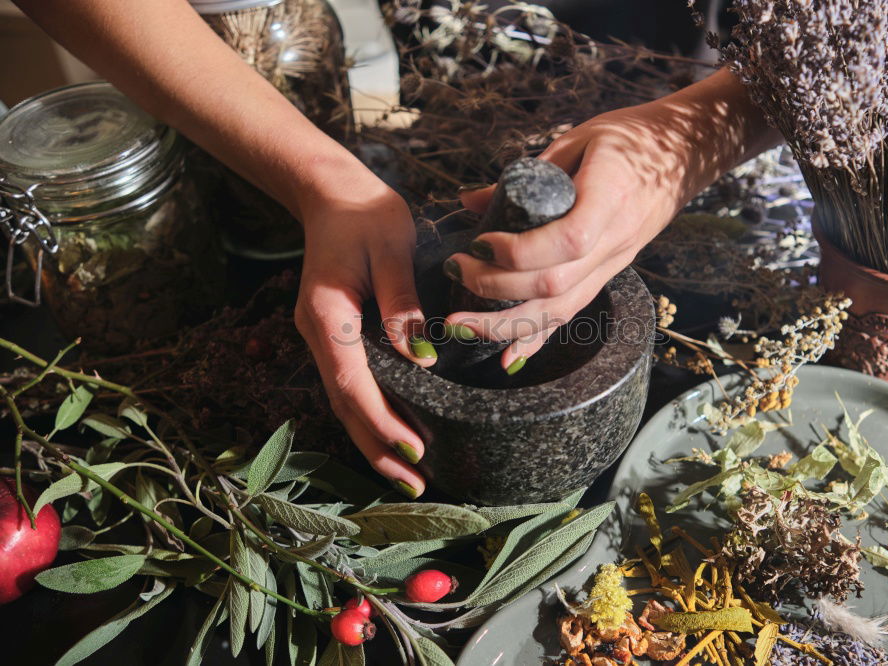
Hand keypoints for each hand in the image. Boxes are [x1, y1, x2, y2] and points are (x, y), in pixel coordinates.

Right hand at [294, 172, 432, 497]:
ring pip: (346, 400)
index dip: (380, 420)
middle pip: (345, 404)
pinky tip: (394, 433)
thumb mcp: (390, 248)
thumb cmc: (367, 214)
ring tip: (407, 474)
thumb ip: (401, 302)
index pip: (351, 382)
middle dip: (376, 447)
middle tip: (414, 483)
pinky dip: (371, 414)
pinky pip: (352, 384)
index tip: (413, 448)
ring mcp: (324, 336)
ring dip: (373, 438)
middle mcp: (318, 332)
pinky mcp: (337, 335)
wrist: (336, 194)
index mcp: (326, 314)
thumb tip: (420, 357)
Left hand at [446, 101, 688, 369]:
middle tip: (455, 272)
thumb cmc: (631, 137)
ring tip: (461, 325)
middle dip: (495, 289)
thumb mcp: (577, 140)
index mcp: (609, 199)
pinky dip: (539, 336)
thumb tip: (469, 203)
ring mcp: (614, 262)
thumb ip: (525, 175)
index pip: (565, 241)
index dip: (518, 251)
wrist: (685, 152)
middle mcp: (614, 241)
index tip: (479, 241)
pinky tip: (509, 354)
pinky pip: (573, 311)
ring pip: (561, 309)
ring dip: (507, 323)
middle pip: (555, 285)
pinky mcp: (610, 272)